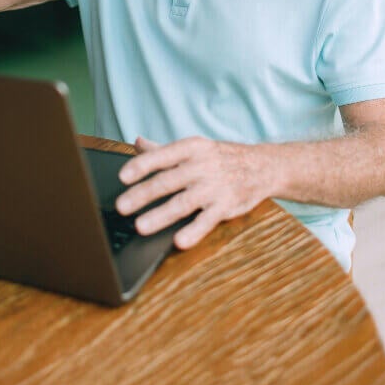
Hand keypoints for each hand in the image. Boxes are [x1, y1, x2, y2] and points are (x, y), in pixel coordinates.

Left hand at [115, 136, 267, 249]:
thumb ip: (164, 150)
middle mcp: (202, 166)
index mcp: (192, 149)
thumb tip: (138, 143)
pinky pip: (207, 220)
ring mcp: (214, 187)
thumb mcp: (195, 148)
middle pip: (168, 181)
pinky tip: (179, 241)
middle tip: (121, 207)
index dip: (142, 165)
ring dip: (161, 215)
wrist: (263, 166)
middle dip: (143, 194)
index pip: (162, 156)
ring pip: (184, 202)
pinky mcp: (226, 206)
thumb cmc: (222, 157)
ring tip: (141, 226)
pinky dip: (194, 231)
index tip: (123, 176)